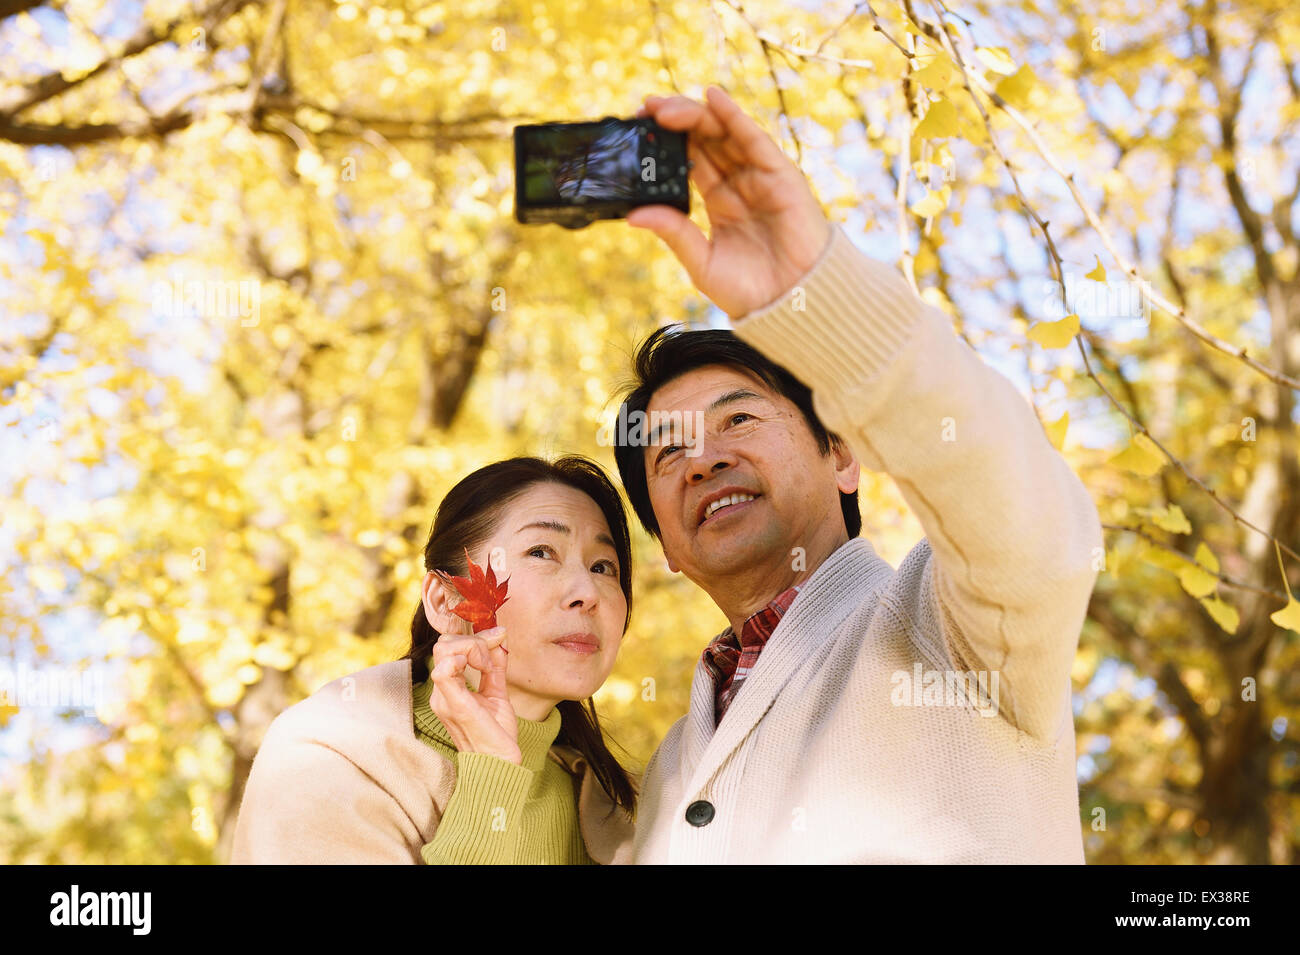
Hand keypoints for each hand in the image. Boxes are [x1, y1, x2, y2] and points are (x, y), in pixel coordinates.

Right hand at [429, 625, 520, 764]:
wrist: (500, 763)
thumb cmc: (496, 733)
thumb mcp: (496, 692)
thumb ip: (495, 666)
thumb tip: (499, 639)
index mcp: (449, 688)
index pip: (449, 647)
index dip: (475, 636)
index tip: (499, 637)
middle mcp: (441, 692)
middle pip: (445, 644)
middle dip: (474, 640)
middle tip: (493, 655)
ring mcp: (444, 698)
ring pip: (445, 650)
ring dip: (473, 648)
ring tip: (488, 666)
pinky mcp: (455, 704)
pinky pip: (444, 672)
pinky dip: (465, 658)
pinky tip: (482, 667)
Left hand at [627, 85, 832, 318]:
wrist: (793, 305)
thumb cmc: (750, 291)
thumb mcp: (701, 262)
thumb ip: (673, 234)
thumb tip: (633, 214)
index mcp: (719, 201)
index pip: (689, 159)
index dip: (666, 140)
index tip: (638, 127)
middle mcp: (738, 183)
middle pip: (703, 139)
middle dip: (675, 120)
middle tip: (645, 109)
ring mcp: (760, 176)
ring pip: (724, 133)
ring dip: (695, 114)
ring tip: (665, 107)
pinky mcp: (781, 175)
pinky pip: (754, 139)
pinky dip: (734, 116)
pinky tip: (713, 97)